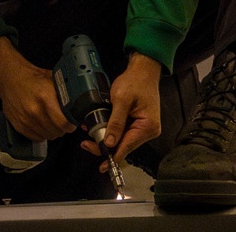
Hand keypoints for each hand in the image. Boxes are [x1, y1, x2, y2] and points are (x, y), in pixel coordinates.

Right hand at [0, 37, 75, 140]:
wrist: (9, 77)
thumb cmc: (31, 77)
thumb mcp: (52, 79)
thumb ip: (64, 93)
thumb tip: (78, 104)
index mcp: (45, 97)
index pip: (63, 122)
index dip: (70, 125)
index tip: (72, 123)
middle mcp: (35, 111)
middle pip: (56, 131)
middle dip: (62, 128)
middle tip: (63, 122)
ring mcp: (25, 120)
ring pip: (47, 136)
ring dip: (52, 131)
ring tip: (52, 122)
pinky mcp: (18, 125)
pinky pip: (36, 138)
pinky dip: (42, 133)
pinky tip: (42, 124)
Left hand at [82, 52, 161, 168]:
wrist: (143, 70)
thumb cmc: (135, 81)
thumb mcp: (122, 100)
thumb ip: (115, 122)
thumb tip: (109, 142)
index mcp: (147, 127)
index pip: (127, 147)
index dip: (112, 156)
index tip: (102, 166)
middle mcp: (148, 130)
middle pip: (124, 145)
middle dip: (105, 146)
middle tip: (87, 144)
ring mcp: (143, 127)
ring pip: (122, 139)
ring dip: (107, 138)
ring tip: (90, 135)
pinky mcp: (138, 123)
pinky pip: (124, 132)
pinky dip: (112, 131)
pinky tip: (100, 129)